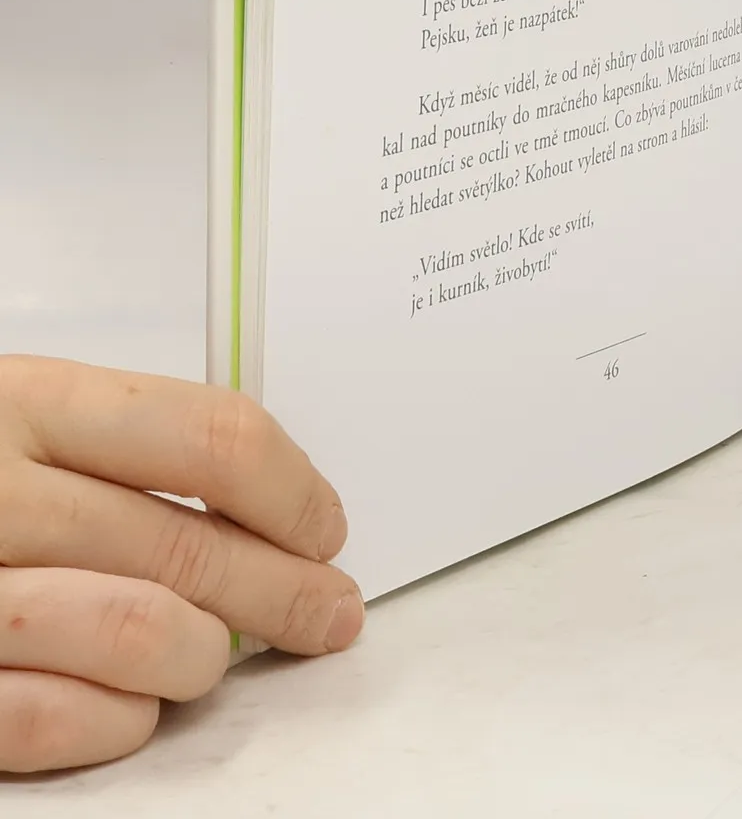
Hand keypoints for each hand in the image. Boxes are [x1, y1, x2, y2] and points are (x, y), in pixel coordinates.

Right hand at [0, 357, 361, 772]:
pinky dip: (116, 722)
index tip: (327, 529)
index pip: (210, 437)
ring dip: (199, 658)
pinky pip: (52, 720)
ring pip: (136, 633)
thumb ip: (119, 449)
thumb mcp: (13, 420)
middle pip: (187, 546)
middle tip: (329, 615)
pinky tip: (133, 709)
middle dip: (283, 591)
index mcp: (19, 400)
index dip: (292, 492)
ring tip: (212, 660)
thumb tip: (270, 506)